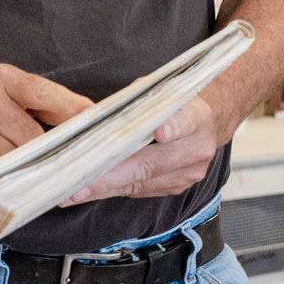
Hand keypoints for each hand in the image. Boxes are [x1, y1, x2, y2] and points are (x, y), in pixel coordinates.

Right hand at [0, 63, 92, 178]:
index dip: (80, 118)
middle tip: (66, 170)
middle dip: (50, 156)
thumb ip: (33, 102)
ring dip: (28, 173)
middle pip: (38, 138)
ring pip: (18, 160)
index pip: (53, 97)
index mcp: (3, 77)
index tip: (102, 135)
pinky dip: (4, 182)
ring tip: (35, 178)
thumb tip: (80, 122)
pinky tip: (7, 182)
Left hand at [62, 91, 228, 205]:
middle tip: (79, 184)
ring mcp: (189, 173)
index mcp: (196, 117)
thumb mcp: (160, 91)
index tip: (160, 132)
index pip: (184, 121)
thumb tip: (92, 116)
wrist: (211, 123)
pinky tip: (89, 191)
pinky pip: (141, 191)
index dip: (172, 127)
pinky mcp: (177, 187)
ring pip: (141, 183)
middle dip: (110, 176)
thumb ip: (136, 102)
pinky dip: (113, 189)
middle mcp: (196, 148)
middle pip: (149, 164)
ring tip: (73, 192)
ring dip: (104, 188)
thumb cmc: (176, 103)